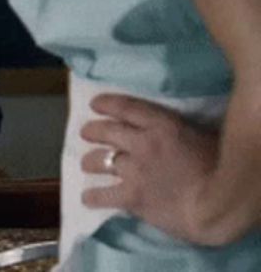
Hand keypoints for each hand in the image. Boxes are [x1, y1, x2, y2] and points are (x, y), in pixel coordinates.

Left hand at [79, 93, 219, 243]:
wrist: (218, 204)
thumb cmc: (221, 168)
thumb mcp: (202, 136)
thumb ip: (181, 133)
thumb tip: (174, 134)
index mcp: (162, 125)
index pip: (126, 107)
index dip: (107, 104)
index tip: (95, 104)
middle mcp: (141, 143)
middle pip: (106, 131)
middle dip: (92, 131)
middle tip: (85, 133)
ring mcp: (134, 170)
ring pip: (100, 161)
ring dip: (90, 161)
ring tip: (86, 164)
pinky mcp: (131, 196)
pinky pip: (103, 195)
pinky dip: (93, 196)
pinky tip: (87, 198)